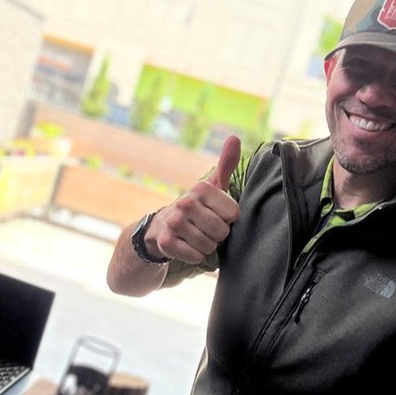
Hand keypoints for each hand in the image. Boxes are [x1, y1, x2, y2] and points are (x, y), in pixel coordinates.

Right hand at [146, 135, 241, 263]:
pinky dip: (195, 256)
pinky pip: (194, 256)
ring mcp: (174, 223)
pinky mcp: (166, 242)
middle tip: (206, 228)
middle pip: (221, 231)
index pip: (233, 214)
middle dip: (217, 235)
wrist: (161, 227)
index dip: (228, 219)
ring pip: (208, 245)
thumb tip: (234, 138)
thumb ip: (226, 164)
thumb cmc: (196, 207)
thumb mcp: (212, 186)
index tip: (217, 214)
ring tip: (196, 237)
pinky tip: (187, 247)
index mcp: (201, 189)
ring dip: (206, 246)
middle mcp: (185, 203)